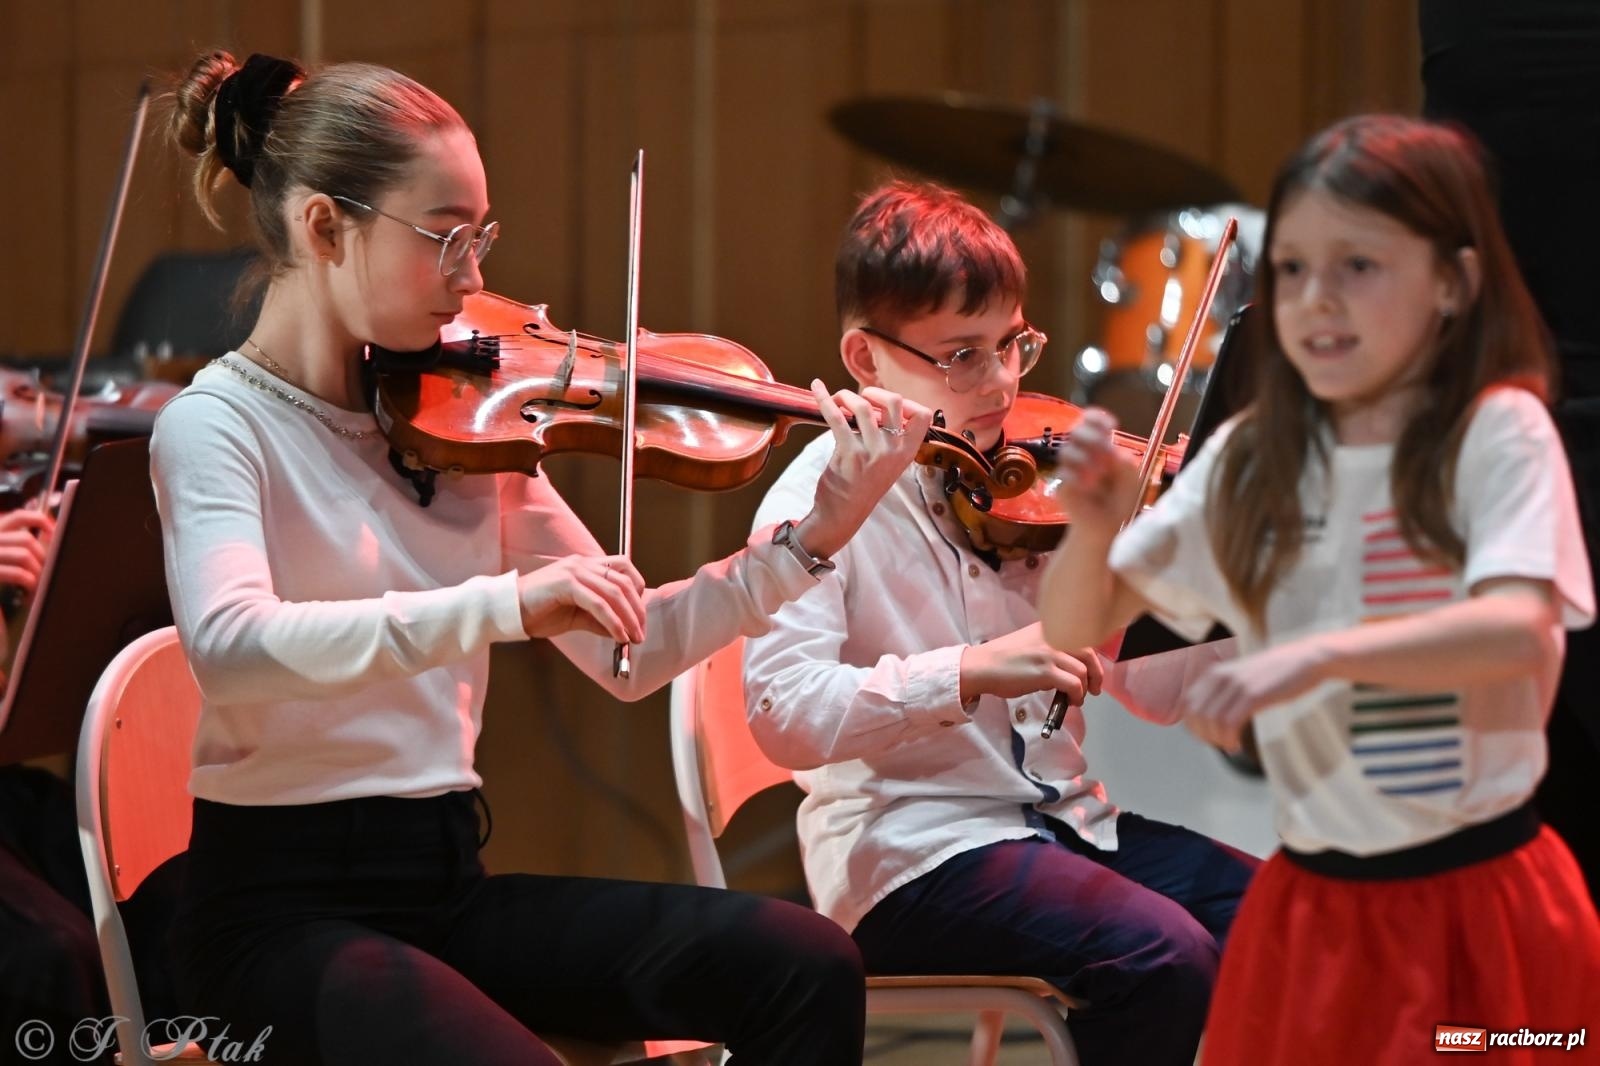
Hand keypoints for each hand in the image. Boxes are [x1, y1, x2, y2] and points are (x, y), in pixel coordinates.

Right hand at [0, 509, 52, 592]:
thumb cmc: (3, 577)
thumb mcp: (11, 555)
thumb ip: (24, 543)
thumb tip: (52, 532)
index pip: (18, 517)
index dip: (40, 521)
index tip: (54, 534)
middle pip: (26, 540)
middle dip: (42, 556)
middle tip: (48, 570)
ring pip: (24, 555)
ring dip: (38, 570)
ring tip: (39, 582)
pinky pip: (18, 573)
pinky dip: (30, 581)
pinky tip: (30, 588)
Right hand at [516, 554, 645, 643]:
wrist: (507, 611)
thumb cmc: (538, 611)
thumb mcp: (575, 616)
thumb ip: (598, 620)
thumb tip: (622, 632)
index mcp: (585, 565)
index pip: (623, 568)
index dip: (637, 589)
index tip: (639, 614)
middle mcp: (582, 563)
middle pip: (624, 581)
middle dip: (637, 609)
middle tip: (641, 632)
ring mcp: (574, 571)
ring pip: (615, 592)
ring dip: (629, 618)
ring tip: (634, 638)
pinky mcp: (567, 584)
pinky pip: (599, 604)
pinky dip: (613, 622)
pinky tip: (619, 636)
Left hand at [793, 381, 934, 558]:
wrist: (842, 515)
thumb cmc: (862, 486)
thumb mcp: (888, 464)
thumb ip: (889, 439)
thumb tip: (875, 404)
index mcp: (907, 452)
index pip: (922, 416)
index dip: (906, 402)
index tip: (887, 403)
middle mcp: (894, 450)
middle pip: (893, 401)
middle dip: (873, 392)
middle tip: (859, 398)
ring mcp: (872, 452)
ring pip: (863, 406)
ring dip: (846, 396)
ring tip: (838, 400)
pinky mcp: (849, 453)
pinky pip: (835, 417)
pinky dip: (824, 398)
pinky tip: (816, 388)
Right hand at [960, 622, 1104, 703]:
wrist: (982, 666)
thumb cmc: (1002, 659)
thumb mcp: (1030, 645)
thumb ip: (1049, 651)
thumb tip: (1065, 670)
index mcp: (1049, 628)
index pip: (1081, 638)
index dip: (1091, 658)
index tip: (1091, 671)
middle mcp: (1053, 637)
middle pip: (1089, 653)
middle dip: (1096, 673)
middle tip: (1094, 688)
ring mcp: (1050, 653)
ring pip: (1083, 671)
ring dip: (1085, 688)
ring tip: (1077, 698)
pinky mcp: (1046, 671)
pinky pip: (1074, 684)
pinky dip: (1077, 695)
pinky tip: (1071, 701)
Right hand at [1052, 407, 1141, 535]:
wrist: (1107, 526)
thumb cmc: (1119, 499)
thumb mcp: (1132, 479)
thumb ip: (1126, 464)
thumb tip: (1114, 453)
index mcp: (1098, 445)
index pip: (1089, 421)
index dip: (1096, 418)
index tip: (1112, 425)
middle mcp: (1081, 453)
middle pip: (1074, 430)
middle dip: (1091, 437)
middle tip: (1105, 450)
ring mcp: (1068, 470)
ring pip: (1066, 451)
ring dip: (1085, 458)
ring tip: (1100, 475)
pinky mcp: (1061, 487)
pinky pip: (1063, 475)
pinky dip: (1078, 478)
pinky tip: (1090, 487)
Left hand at [1180, 639, 1326, 750]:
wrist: (1306, 659)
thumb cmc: (1276, 673)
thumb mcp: (1241, 676)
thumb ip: (1223, 691)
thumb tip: (1207, 718)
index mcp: (1214, 672)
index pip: (1188, 704)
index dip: (1193, 726)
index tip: (1207, 738)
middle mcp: (1221, 676)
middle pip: (1196, 714)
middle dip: (1204, 735)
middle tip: (1220, 745)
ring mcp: (1237, 684)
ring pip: (1211, 721)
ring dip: (1217, 740)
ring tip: (1230, 747)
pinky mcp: (1254, 694)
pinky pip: (1230, 723)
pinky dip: (1229, 739)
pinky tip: (1236, 746)